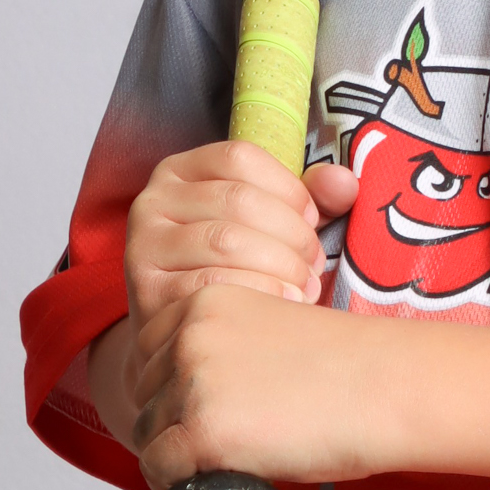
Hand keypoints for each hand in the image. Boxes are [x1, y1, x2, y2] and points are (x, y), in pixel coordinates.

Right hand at [124, 140, 356, 333]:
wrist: (188, 332)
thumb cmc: (238, 269)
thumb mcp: (270, 223)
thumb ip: (309, 197)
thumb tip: (345, 182)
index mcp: (182, 171)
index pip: (240, 157)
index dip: (287, 188)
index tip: (313, 221)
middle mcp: (153, 201)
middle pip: (238, 200)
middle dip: (291, 234)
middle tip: (315, 265)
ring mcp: (144, 245)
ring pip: (227, 241)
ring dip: (281, 266)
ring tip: (305, 287)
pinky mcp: (147, 290)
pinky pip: (212, 284)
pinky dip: (260, 293)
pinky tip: (284, 304)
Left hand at [129, 284, 383, 489]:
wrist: (388, 388)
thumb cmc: (349, 366)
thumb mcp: (271, 328)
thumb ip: (223, 348)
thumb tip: (189, 398)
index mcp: (205, 301)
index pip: (149, 349)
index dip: (171, 385)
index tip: (202, 407)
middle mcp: (189, 335)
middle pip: (143, 392)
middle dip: (172, 419)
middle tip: (220, 440)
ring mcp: (191, 383)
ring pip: (146, 432)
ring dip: (175, 453)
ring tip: (222, 462)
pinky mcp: (203, 431)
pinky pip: (158, 467)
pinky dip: (176, 483)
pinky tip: (211, 483)